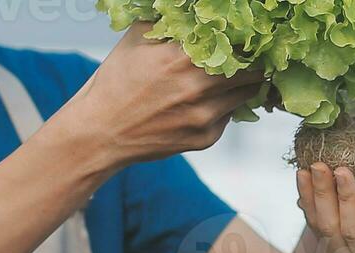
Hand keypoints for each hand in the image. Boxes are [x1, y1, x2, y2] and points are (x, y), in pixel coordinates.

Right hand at [57, 26, 265, 166]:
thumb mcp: (138, 37)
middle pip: (251, 70)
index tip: (247, 39)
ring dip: (242, 85)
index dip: (246, 41)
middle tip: (248, 58)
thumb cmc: (118, 80)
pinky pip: (228, 117)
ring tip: (230, 78)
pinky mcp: (205, 138)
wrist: (102, 130)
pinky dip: (223, 108)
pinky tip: (205, 102)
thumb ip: (170, 21)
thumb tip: (195, 8)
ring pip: (245, 95)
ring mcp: (204, 115)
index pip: (237, 44)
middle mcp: (198, 86)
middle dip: (252, 63)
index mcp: (183, 55)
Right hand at [296, 162, 354, 252]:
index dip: (308, 198)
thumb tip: (316, 194)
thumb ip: (346, 223)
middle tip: (319, 164)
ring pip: (351, 231)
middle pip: (329, 227)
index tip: (302, 171)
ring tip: (341, 171)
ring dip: (344, 198)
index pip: (317, 226)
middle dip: (322, 193)